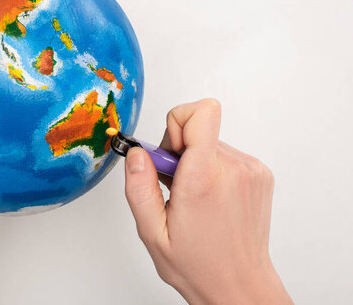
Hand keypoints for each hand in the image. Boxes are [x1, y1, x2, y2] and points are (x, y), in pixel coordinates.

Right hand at [124, 99, 291, 303]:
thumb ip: (139, 187)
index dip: (177, 123)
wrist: (240, 284)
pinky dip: (213, 170)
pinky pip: (226, 154)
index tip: (170, 152)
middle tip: (176, 187)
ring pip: (210, 142)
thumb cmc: (199, 264)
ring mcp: (251, 170)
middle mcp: (233, 168)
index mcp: (203, 179)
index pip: (200, 113)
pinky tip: (210, 199)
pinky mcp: (260, 173)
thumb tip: (137, 153)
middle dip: (180, 151)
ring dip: (197, 163)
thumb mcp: (152, 232)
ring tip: (195, 198)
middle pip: (198, 128)